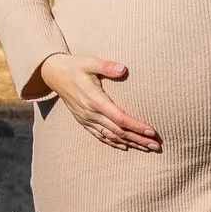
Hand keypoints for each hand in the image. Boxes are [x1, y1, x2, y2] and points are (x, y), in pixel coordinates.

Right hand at [36, 54, 161, 152]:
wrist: (54, 74)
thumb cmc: (75, 66)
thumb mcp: (90, 62)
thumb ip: (107, 66)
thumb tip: (123, 69)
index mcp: (95, 100)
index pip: (120, 119)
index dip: (136, 126)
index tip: (151, 131)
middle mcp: (91, 114)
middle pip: (118, 132)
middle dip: (138, 139)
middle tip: (156, 146)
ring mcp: (86, 119)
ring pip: (111, 136)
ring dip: (130, 143)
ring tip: (146, 148)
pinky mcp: (83, 121)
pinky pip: (100, 136)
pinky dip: (114, 143)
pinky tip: (125, 146)